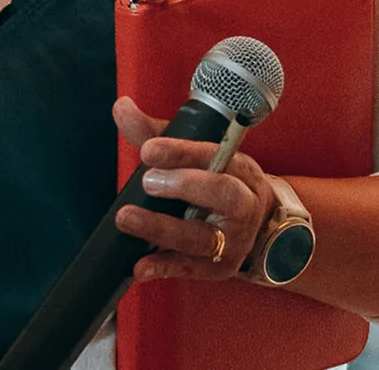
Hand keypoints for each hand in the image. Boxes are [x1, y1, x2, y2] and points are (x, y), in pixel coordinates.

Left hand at [112, 96, 275, 281]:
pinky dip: (164, 267)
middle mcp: (241, 203)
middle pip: (222, 194)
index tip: (148, 150)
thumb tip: (122, 107)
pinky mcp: (217, 269)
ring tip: (128, 218)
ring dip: (162, 229)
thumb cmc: (216, 180)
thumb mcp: (194, 152)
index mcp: (238, 167)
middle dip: (184, 186)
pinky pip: (190, 269)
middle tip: (148, 181)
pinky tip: (139, 266)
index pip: (213, 155)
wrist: (257, 226)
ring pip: (201, 237)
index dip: (181, 152)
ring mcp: (231, 240)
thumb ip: (154, 132)